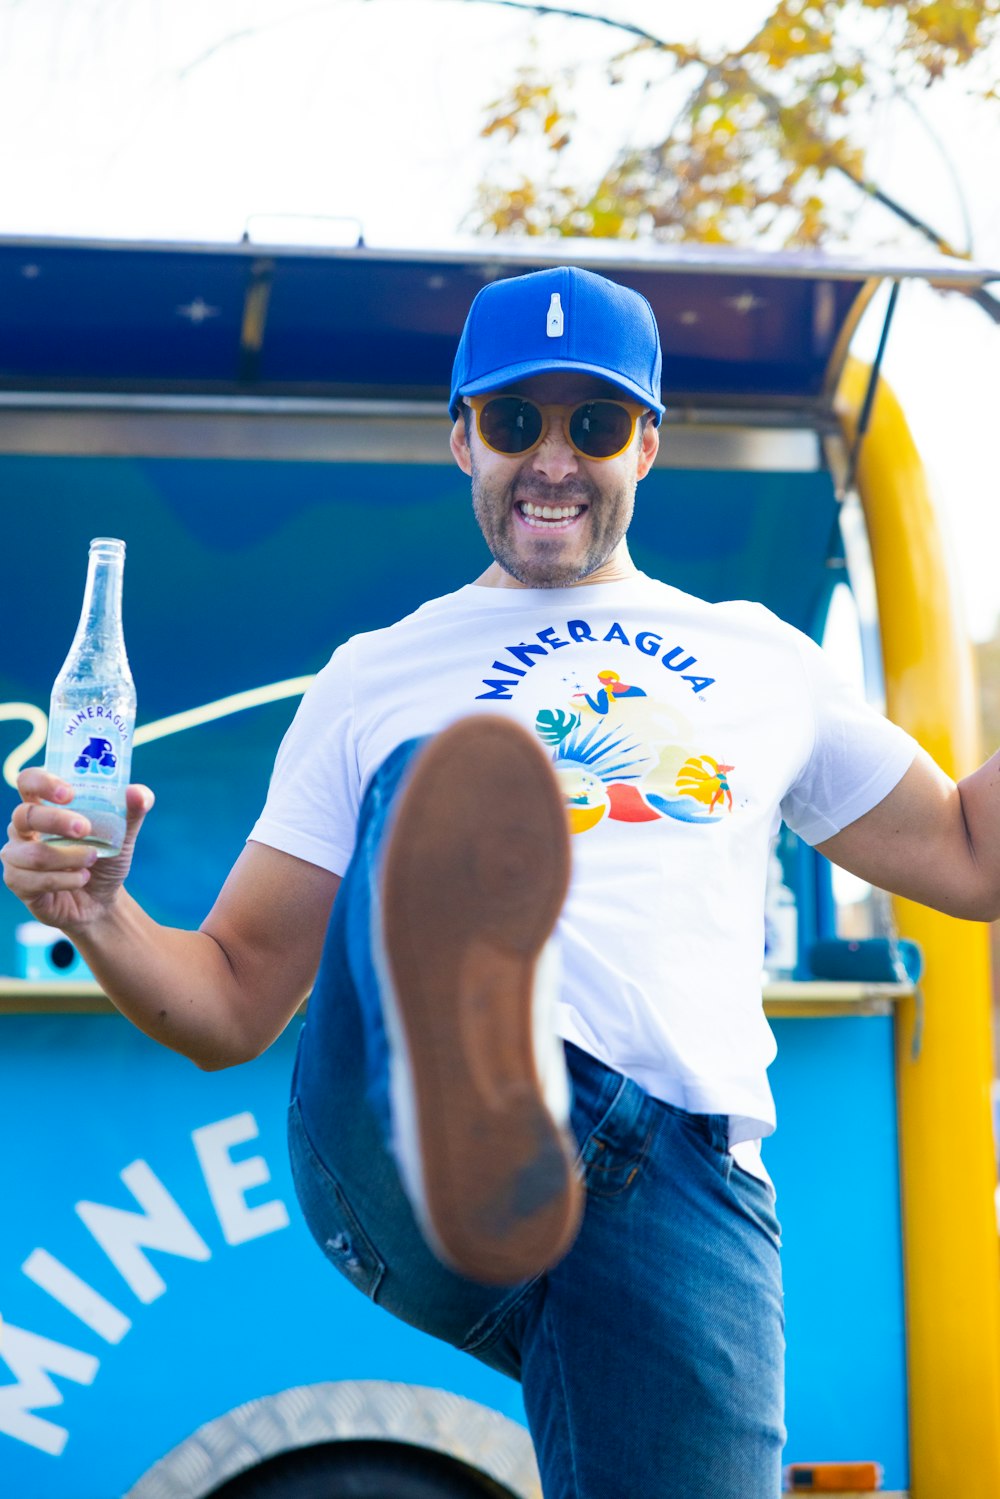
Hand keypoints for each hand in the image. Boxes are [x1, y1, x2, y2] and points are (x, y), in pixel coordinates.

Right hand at [2, 771, 153, 932]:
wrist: (103, 900)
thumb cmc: (105, 859)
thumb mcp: (124, 834)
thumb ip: (132, 812)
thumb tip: (138, 794)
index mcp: (44, 805)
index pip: (29, 781)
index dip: (42, 782)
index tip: (69, 794)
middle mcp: (23, 828)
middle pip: (25, 815)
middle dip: (56, 821)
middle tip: (85, 829)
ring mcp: (16, 855)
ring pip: (33, 854)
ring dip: (69, 858)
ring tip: (92, 860)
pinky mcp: (17, 883)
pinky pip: (34, 880)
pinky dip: (65, 880)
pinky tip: (81, 879)